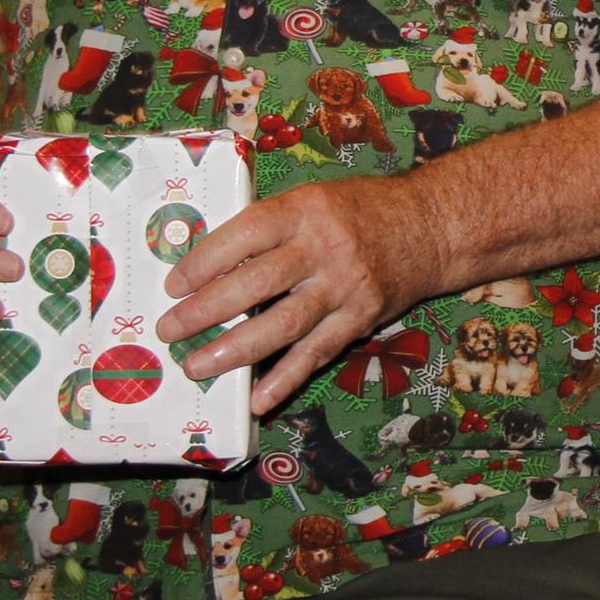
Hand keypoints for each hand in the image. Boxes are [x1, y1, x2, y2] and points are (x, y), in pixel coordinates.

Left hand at [155, 174, 442, 414]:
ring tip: (196, 365)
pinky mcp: (360, 318)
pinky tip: (257, 399)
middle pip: (258, 283)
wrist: (430, 227)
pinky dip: (285, 379)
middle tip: (169, 328)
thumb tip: (208, 265)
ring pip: (283, 325)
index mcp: (306, 209)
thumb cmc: (360, 210)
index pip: (247, 233)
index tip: (174, 283)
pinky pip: (317, 353)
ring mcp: (345, 286)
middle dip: (206, 309)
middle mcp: (325, 247)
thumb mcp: (315, 199)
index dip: (206, 260)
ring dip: (235, 350)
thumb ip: (271, 226)